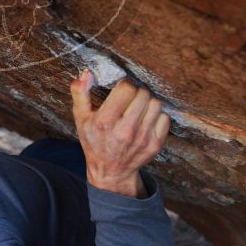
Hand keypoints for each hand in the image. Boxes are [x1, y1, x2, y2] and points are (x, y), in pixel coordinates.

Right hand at [70, 70, 170, 197]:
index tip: (120, 91)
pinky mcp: (155, 144)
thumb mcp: (81, 118)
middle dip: (136, 93)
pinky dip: (157, 116)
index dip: (124, 86)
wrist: (111, 171)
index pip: (127, 88)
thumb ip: (80, 94)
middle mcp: (125, 130)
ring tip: (138, 109)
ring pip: (156, 104)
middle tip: (130, 99)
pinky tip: (146, 120)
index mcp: (105, 121)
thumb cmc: (94, 141)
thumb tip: (86, 74)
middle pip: (143, 94)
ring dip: (148, 103)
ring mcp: (142, 138)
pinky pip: (165, 118)